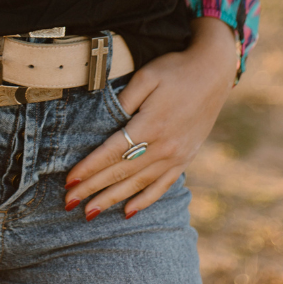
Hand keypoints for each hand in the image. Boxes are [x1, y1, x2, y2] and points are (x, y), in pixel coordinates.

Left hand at [64, 18, 238, 219]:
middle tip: (69, 202)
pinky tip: (128, 212)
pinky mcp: (185, 158)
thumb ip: (124, 100)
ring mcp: (176, 156)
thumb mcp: (146, 77)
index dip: (90, 168)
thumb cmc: (175, 70)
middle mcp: (164, 147)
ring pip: (139, 184)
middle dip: (93, 189)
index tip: (70, 181)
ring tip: (90, 213)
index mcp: (150, 125)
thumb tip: (105, 121)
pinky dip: (144, 201)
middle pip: (122, 173)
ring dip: (113, 199)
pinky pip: (162, 186)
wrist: (214, 72)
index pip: (112, 153)